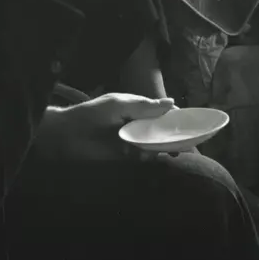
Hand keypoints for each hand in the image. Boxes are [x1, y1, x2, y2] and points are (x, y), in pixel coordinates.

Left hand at [34, 93, 175, 161]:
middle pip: (160, 130)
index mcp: (136, 107)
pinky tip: (145, 157)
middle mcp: (136, 123)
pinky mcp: (125, 155)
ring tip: (164, 152)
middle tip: (184, 145)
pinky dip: (147, 157)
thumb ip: (144, 106)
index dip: (174, 118)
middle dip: (171, 136)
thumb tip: (172, 102)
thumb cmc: (93, 114)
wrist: (68, 135)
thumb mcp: (119, 105)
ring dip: (160, 148)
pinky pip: (142, 156)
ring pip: (153, 144)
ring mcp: (131, 139)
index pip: (161, 112)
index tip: (189, 125)